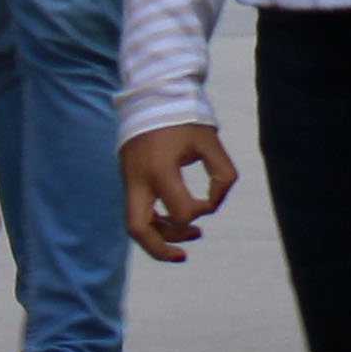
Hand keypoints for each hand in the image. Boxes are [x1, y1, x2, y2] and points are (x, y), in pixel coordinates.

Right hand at [123, 122, 235, 259]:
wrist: (152, 96)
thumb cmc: (185, 118)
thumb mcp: (211, 141)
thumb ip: (222, 174)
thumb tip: (213, 204)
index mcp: (160, 170)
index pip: (181, 212)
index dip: (201, 212)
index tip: (210, 200)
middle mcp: (138, 179)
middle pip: (137, 229)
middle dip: (160, 249)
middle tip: (183, 255)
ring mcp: (128, 180)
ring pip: (134, 224)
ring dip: (159, 236)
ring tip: (189, 235)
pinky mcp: (127, 178)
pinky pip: (135, 210)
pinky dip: (153, 222)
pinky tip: (173, 221)